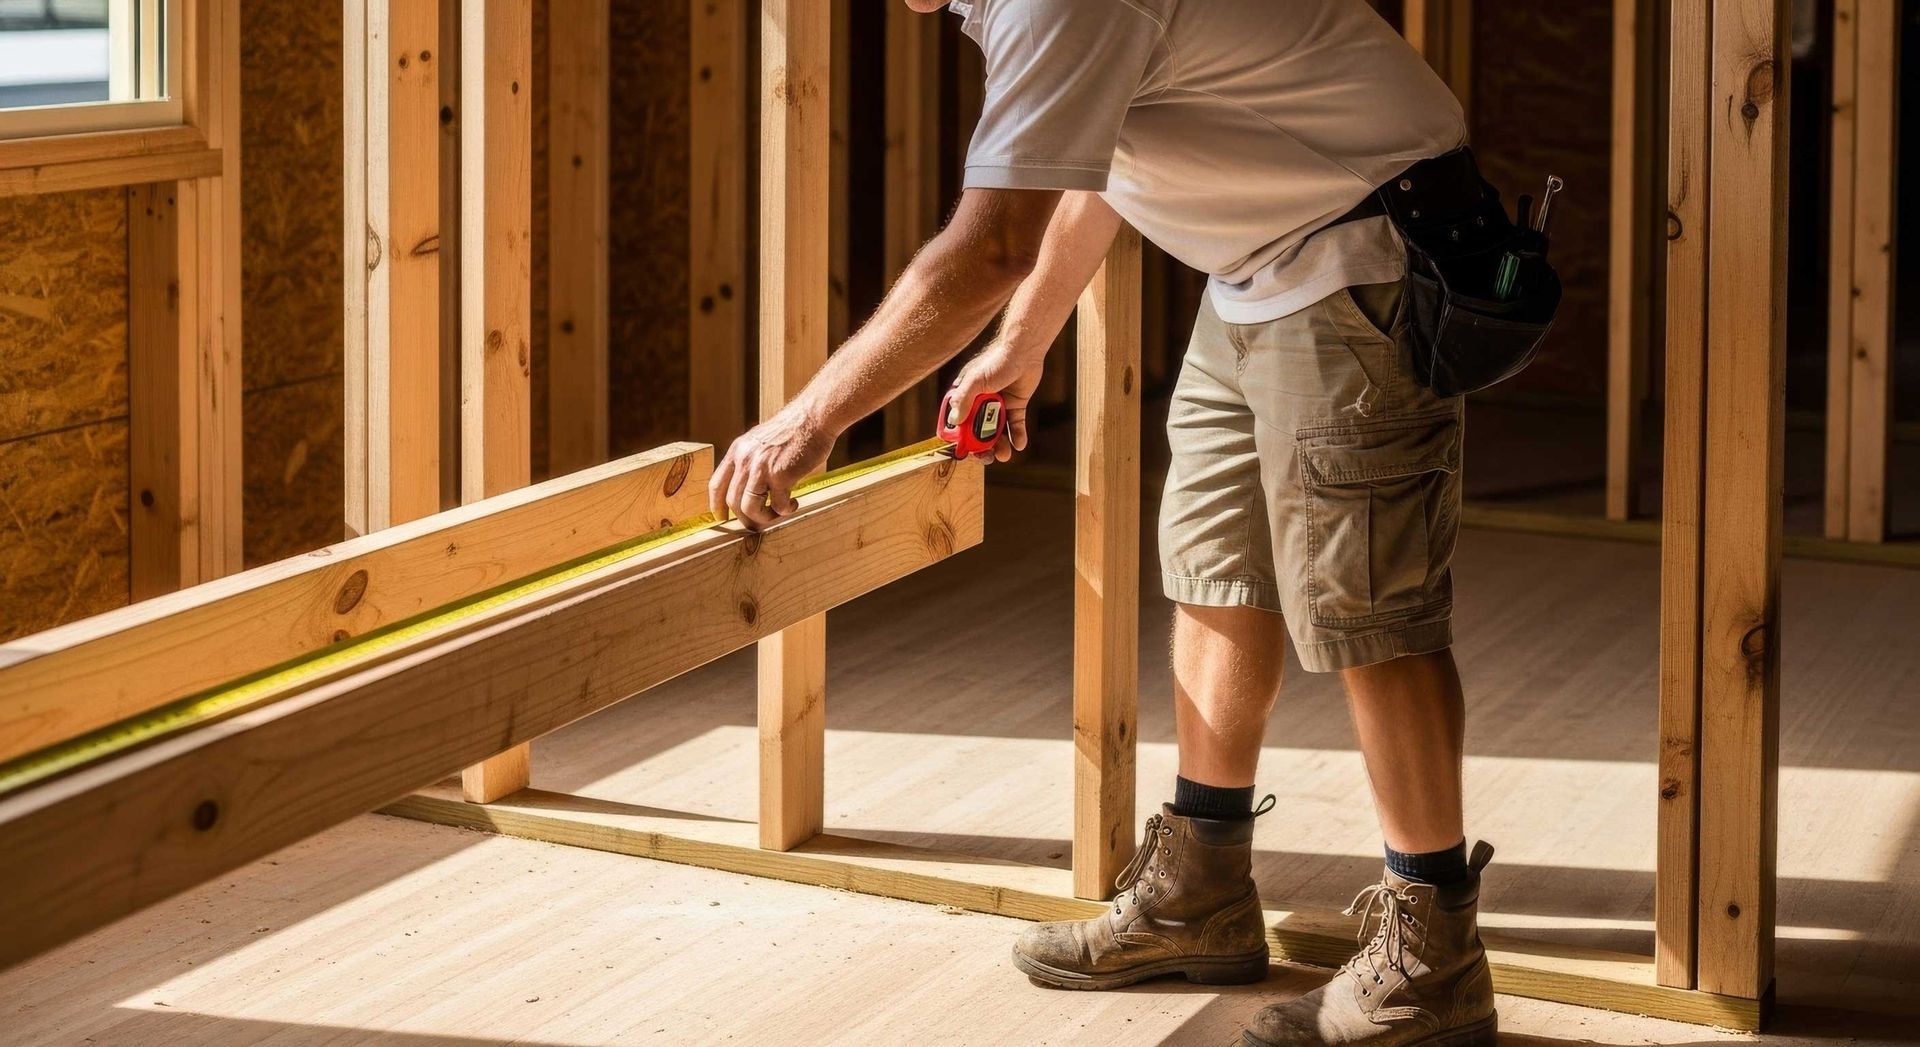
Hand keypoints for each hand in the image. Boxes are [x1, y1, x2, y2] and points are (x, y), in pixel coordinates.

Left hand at [709, 405, 837, 529]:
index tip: (721, 517)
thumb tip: (751, 488)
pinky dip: (785, 510)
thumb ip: (752, 460)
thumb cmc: (794, 430)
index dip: (716, 505)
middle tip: (761, 523)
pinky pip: (777, 505)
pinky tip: (794, 503)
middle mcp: (745, 460)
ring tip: (778, 514)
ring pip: (749, 508)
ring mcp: (761, 468)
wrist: (814, 417)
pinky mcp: (780, 475)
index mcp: (737, 451)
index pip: (716, 484)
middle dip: (746, 517)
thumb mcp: (761, 441)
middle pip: (732, 501)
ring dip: (764, 518)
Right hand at [945, 341, 1044, 462]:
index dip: (960, 438)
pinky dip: (1017, 435)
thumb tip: (954, 422)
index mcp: (965, 395)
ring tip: (1004, 455)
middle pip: (977, 430)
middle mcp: (980, 402)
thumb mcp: (976, 380)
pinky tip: (1019, 444)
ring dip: (1000, 444)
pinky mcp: (1016, 404)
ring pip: (996, 430)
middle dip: (982, 446)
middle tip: (988, 457)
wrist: (1025, 351)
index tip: (966, 451)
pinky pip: (1015, 424)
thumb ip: (964, 399)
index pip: (958, 422)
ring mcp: (998, 404)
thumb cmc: (997, 361)